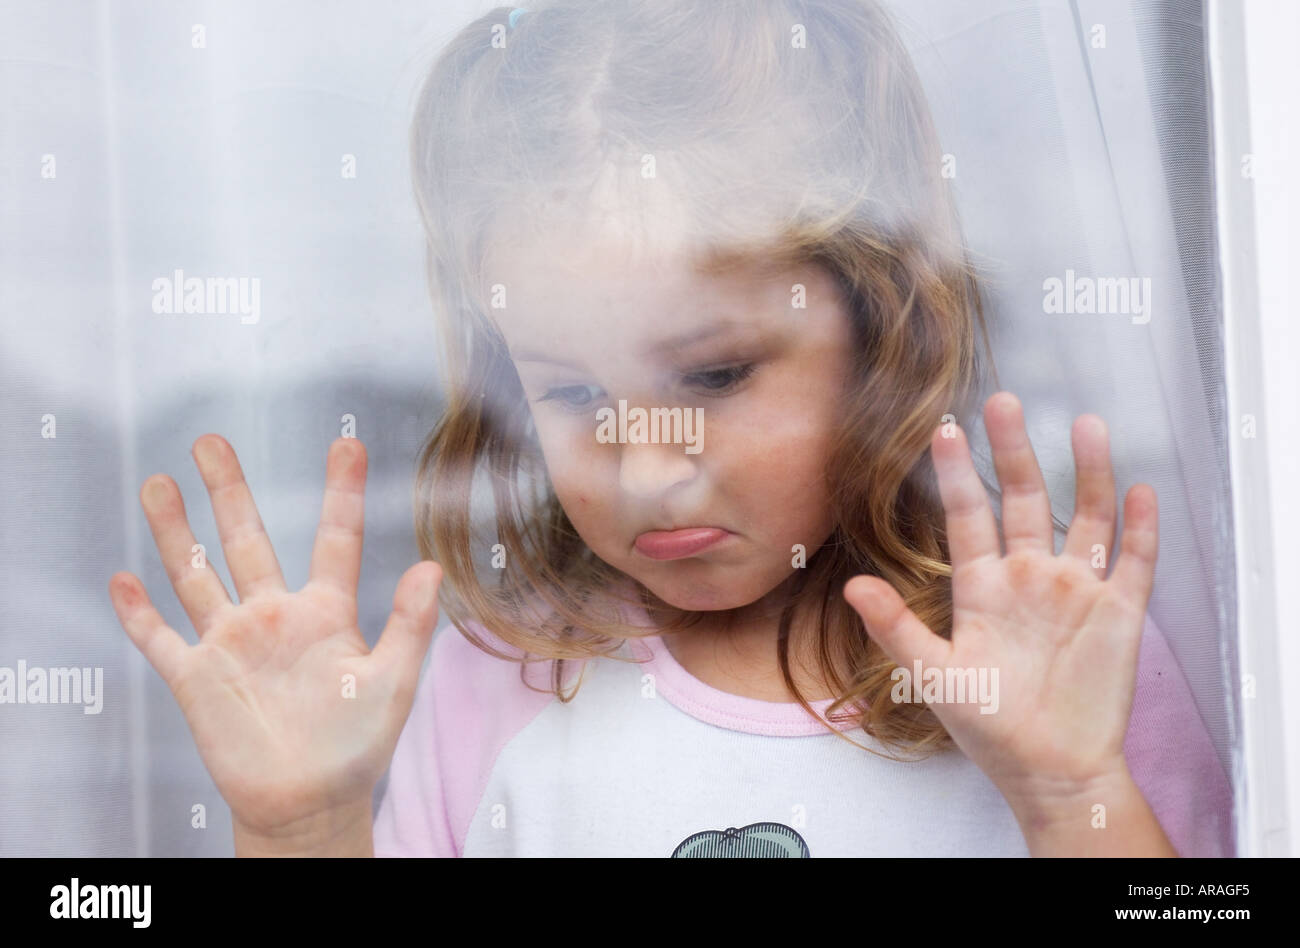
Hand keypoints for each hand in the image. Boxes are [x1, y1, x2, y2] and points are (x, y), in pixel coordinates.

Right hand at [109, 435, 441, 852]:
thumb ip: (409, 625)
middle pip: (246, 540)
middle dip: (228, 490)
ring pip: (196, 575)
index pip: (335, 538)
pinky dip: (138, 613)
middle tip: (209, 441)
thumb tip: (433, 567)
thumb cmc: (357, 745)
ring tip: (159, 483)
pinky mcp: (197, 679)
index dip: (341, 491)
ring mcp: (232, 644)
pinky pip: (160, 640)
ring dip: (175, 532)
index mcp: (327, 612)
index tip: (348, 443)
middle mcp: (275, 616)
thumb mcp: (392, 682)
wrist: (309, 804)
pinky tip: (121, 579)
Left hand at [844, 392, 1157, 811]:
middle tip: (1002, 400)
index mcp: (982, 587)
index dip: (955, 474)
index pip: (967, 516)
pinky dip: (1139, 527)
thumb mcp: (935, 677)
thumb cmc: (990, 727)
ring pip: (1083, 516)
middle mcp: (1027, 577)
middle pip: (1022, 499)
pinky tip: (1140, 490)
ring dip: (1086, 473)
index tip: (941, 429)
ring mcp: (1074, 590)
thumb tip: (852, 586)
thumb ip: (895, 629)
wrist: (1051, 770)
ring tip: (1084, 424)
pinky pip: (1133, 560)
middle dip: (1012, 451)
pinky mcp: (1118, 612)